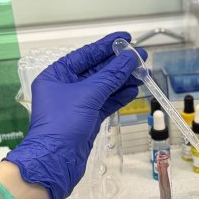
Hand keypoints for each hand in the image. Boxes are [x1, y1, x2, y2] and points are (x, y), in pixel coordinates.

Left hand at [3, 31, 142, 198]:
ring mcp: (76, 104)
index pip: (85, 54)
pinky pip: (105, 103)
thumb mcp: (88, 94)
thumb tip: (129, 59)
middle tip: (141, 57)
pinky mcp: (86, 119)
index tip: (126, 38)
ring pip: (103, 87)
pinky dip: (118, 97)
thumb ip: (110, 75)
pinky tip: (133, 90)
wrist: (55, 160)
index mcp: (56, 75)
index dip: (107, 45)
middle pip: (96, 70)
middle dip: (118, 64)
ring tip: (142, 73)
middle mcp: (65, 87)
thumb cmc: (62, 124)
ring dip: (122, 80)